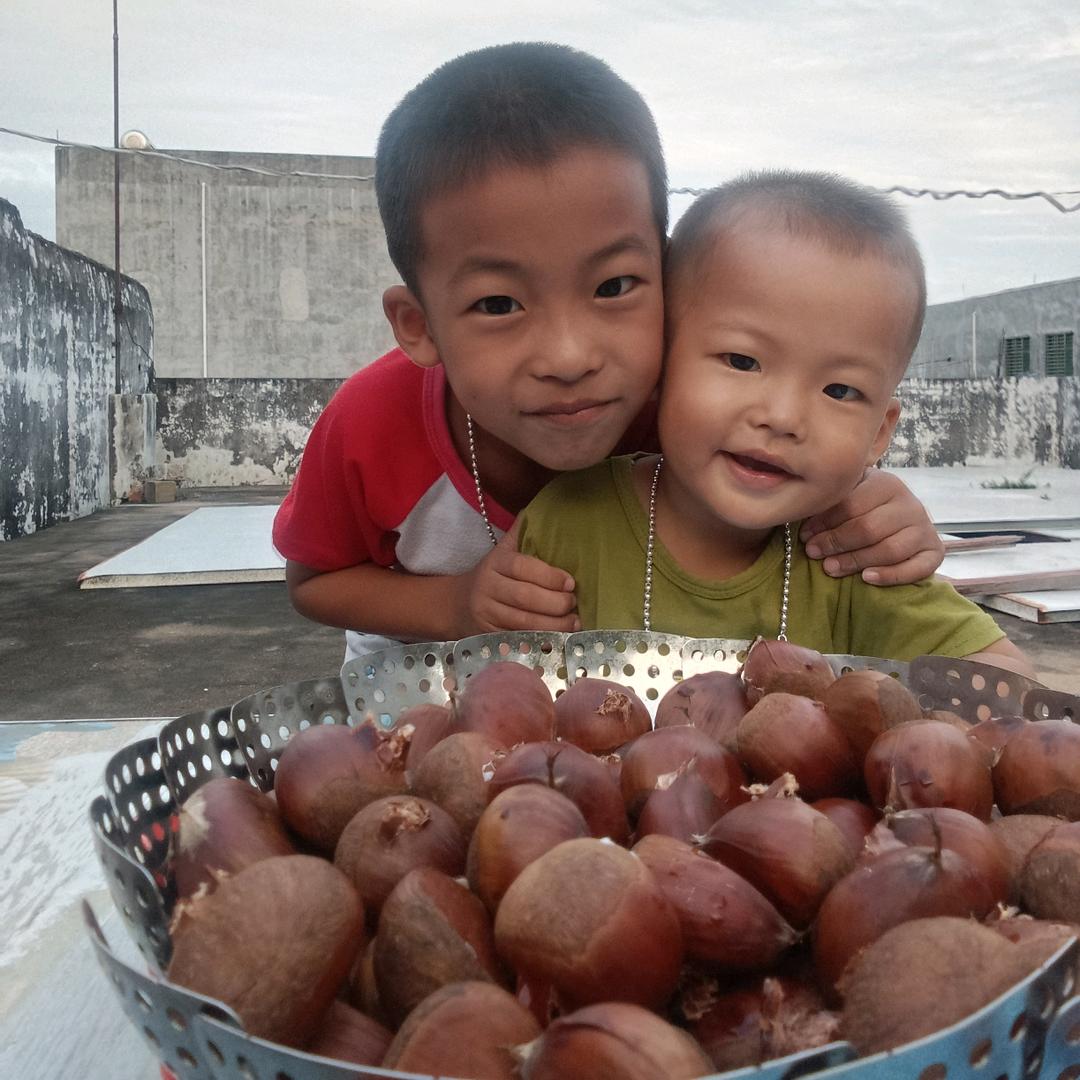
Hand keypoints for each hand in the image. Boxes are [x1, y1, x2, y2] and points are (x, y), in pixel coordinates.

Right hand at [451, 521, 580, 634]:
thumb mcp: (502, 551)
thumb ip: (522, 532)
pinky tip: (558, 639)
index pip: (522, 567)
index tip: (571, 583)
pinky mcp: (488, 636)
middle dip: (555, 603)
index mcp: (495, 563)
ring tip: (574, 622)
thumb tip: (546, 507)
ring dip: (553, 625)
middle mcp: (487, 588)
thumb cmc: (492, 575)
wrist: (457, 605)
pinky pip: (518, 640)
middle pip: (524, 597)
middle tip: (574, 604)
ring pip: (523, 622)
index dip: (549, 576)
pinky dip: (540, 641)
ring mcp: (486, 614)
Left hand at [800, 469, 943, 585]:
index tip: (805, 535)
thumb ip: (833, 503)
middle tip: (813, 552)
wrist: (903, 522)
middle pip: (869, 528)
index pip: (852, 503)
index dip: (824, 522)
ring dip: (856, 561)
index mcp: (886, 484)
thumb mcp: (851, 497)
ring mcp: (924, 528)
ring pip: (889, 549)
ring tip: (830, 568)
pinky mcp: (934, 552)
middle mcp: (910, 504)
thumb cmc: (865, 510)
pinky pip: (915, 568)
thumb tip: (803, 516)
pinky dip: (890, 575)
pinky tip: (866, 578)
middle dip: (836, 542)